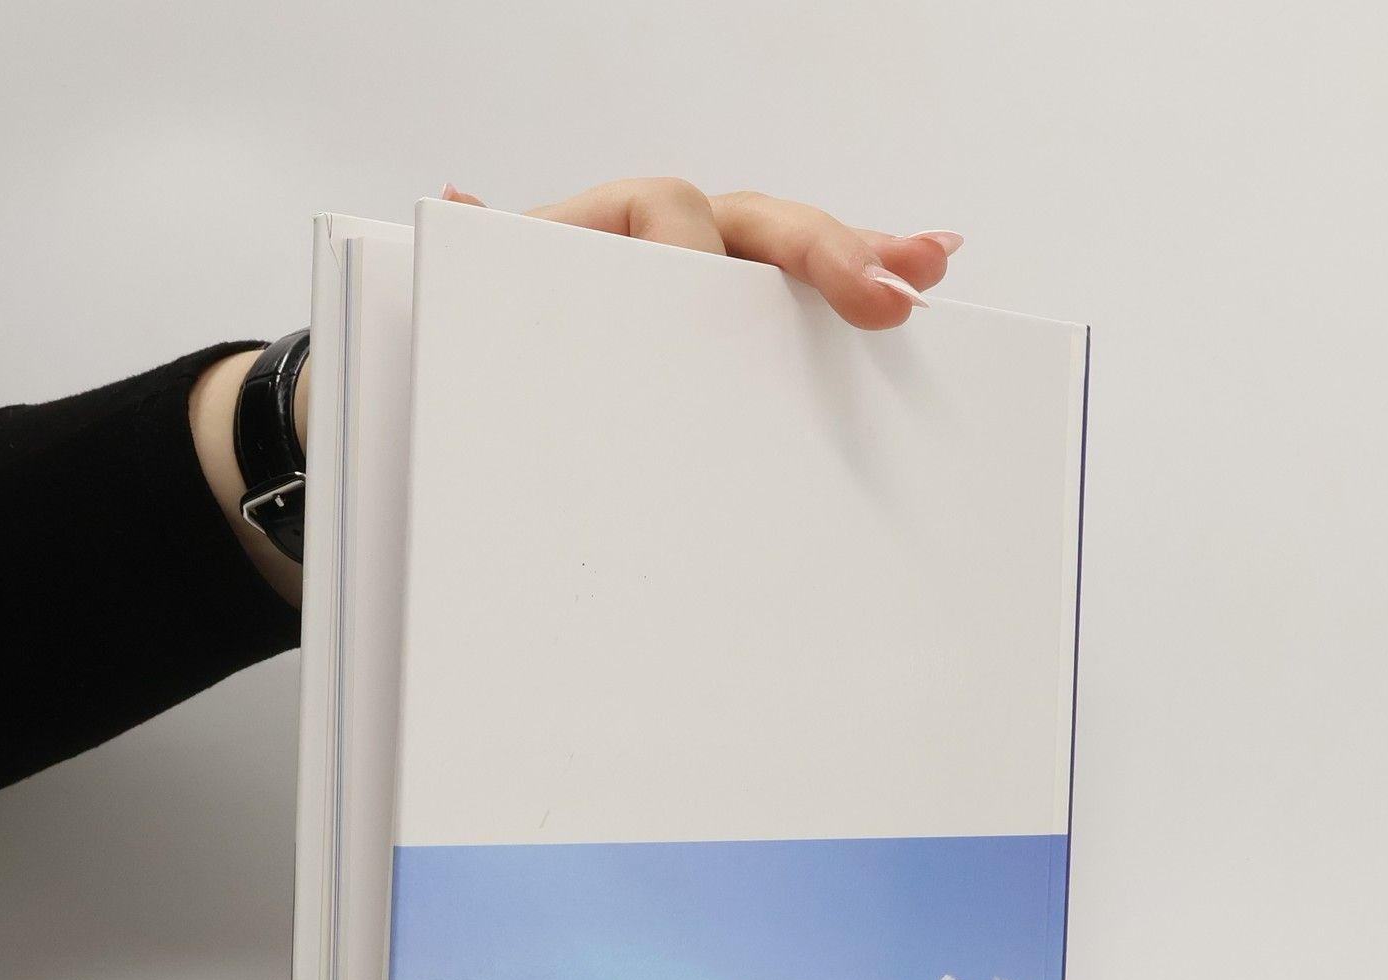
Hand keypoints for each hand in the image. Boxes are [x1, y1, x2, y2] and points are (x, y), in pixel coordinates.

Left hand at [197, 179, 961, 601]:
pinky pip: (807, 292)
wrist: (474, 367)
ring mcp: (712, 273)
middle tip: (885, 290)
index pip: (667, 217)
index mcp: (603, 234)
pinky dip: (868, 276)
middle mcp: (667, 239)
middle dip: (826, 255)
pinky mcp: (740, 316)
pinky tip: (932, 270)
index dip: (700, 252)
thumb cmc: (480, 347)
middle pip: (757, 224)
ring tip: (930, 265)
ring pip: (797, 250)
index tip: (727, 295)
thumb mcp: (472, 319)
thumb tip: (456, 205)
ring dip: (869, 255)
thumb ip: (485, 270)